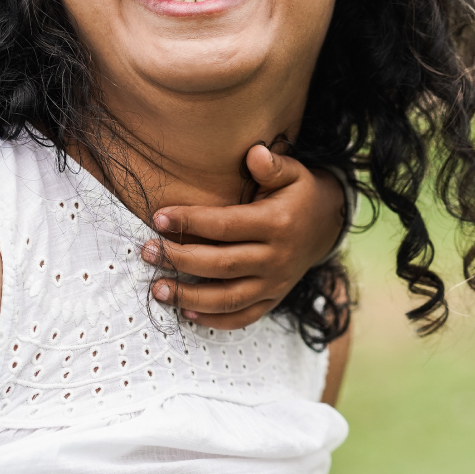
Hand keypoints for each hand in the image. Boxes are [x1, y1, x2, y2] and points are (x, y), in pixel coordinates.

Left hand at [141, 145, 346, 329]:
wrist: (326, 225)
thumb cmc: (297, 194)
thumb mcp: (293, 172)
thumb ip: (272, 164)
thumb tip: (255, 153)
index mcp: (277, 223)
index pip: (225, 225)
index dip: (190, 221)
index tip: (158, 217)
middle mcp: (277, 258)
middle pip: (222, 265)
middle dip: (180, 260)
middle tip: (147, 252)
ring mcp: (276, 283)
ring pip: (229, 298)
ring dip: (190, 297)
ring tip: (157, 289)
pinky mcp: (274, 299)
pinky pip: (244, 317)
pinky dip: (215, 320)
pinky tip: (186, 314)